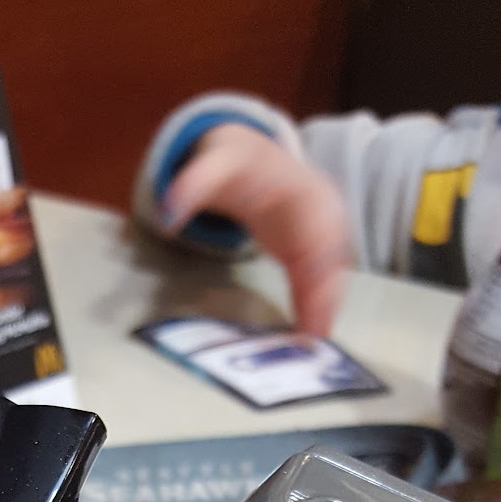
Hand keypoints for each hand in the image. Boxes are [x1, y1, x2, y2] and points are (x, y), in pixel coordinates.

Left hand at [162, 123, 353, 337]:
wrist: (254, 158)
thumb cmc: (238, 165)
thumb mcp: (213, 165)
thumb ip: (192, 186)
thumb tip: (168, 216)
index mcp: (305, 190)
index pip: (320, 232)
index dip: (318, 269)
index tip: (309, 299)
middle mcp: (323, 211)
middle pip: (332, 258)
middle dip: (326, 297)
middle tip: (313, 336)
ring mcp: (324, 230)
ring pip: (332, 273)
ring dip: (325, 308)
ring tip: (311, 343)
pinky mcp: (316, 249)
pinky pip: (324, 280)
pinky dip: (318, 306)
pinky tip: (309, 332)